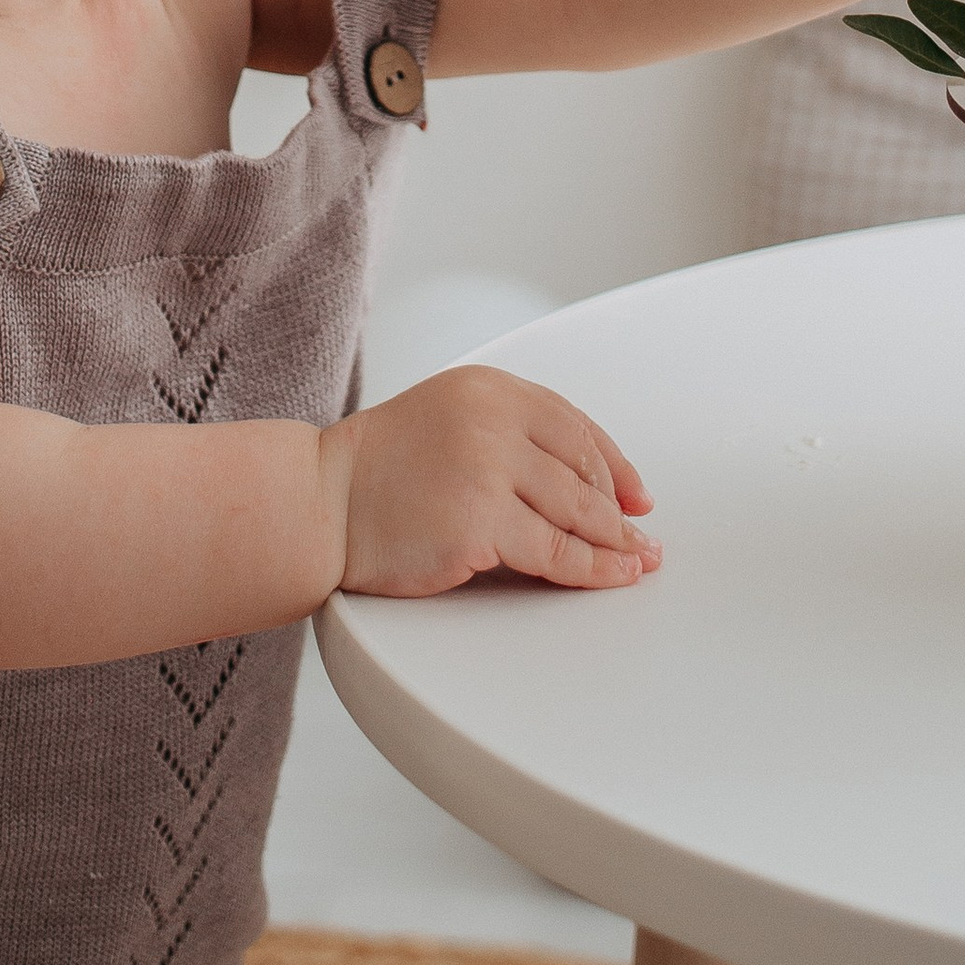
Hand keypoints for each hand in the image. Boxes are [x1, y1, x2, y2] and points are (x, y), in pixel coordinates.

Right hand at [323, 367, 658, 597]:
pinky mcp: (481, 523)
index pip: (573, 425)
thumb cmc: (377, 470)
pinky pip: (556, 552)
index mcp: (489, 387)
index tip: (636, 493)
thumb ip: (506, 434)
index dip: (613, 464)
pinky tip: (612, 576)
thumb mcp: (447, 420)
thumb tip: (580, 481)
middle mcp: (494, 420)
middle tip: (644, 536)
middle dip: (620, 509)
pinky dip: (593, 569)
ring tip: (638, 561)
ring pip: (577, 511)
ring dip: (617, 542)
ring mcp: (489, 470)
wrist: (321, 501)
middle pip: (582, 469)